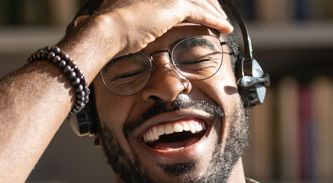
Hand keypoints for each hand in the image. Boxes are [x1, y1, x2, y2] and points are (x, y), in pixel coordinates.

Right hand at [74, 0, 232, 59]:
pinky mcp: (175, 6)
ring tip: (224, 23)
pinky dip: (215, 21)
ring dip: (215, 12)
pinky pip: (202, 13)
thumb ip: (137, 16)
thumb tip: (140, 25)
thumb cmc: (111, 30)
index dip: (194, 1)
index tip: (202, 8)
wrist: (108, 30)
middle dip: (208, 4)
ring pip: (201, 1)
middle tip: (218, 16)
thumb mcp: (125, 18)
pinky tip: (224, 28)